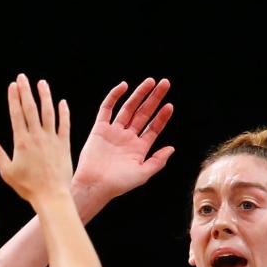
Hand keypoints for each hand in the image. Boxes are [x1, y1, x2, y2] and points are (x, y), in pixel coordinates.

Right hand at [0, 73, 72, 208]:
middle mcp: (37, 137)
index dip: (14, 98)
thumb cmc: (27, 187)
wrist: (51, 196)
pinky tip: (62, 102)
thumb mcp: (7, 171)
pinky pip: (64, 124)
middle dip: (26, 91)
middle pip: (31, 108)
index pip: (16, 114)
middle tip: (23, 77)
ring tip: (41, 83)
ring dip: (45, 96)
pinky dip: (63, 112)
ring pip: (48, 112)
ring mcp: (52, 139)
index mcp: (22, 142)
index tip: (12, 85)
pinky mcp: (64, 145)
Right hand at [73, 78, 173, 207]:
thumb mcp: (142, 174)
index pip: (153, 128)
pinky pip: (106, 109)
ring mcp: (113, 132)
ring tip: (151, 82)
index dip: (162, 117)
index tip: (169, 105)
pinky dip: (114, 97)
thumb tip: (172, 148)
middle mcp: (127, 138)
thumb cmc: (118, 184)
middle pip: (143, 114)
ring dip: (139, 94)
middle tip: (165, 83)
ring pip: (128, 108)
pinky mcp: (99, 129)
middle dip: (154, 98)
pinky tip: (124, 86)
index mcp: (138, 148)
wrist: (94, 185)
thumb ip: (158, 161)